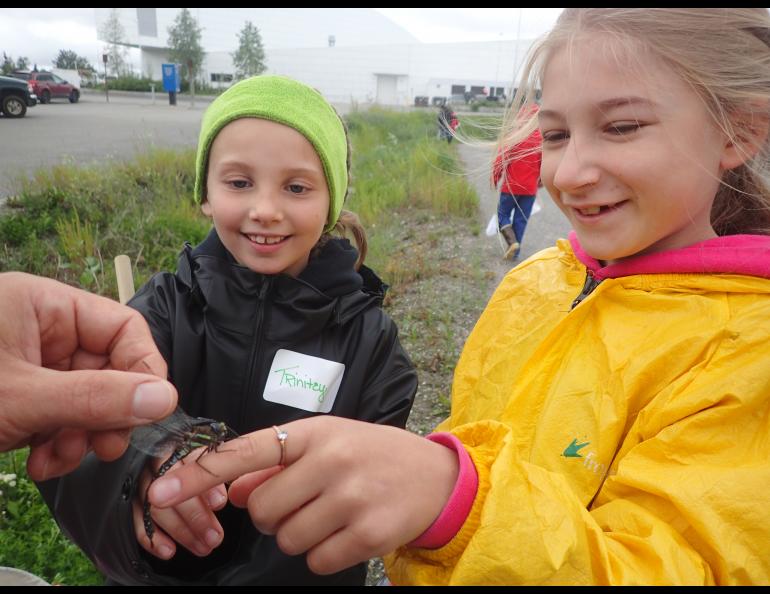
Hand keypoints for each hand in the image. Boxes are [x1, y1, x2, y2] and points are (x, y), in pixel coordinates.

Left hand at [0, 272, 176, 479]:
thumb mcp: (22, 397)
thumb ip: (95, 397)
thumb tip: (166, 399)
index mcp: (44, 305)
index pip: (123, 327)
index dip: (143, 369)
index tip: (148, 411)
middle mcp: (43, 330)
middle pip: (108, 368)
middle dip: (106, 414)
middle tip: (105, 447)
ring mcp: (31, 365)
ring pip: (86, 399)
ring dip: (81, 436)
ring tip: (60, 460)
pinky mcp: (21, 397)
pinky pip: (61, 417)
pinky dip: (58, 445)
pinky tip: (40, 463)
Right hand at [133, 454, 226, 559]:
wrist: (172, 460)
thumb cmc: (198, 463)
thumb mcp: (209, 457)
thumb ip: (211, 473)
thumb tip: (218, 501)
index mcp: (174, 444)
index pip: (186, 462)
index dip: (202, 483)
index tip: (219, 503)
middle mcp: (152, 460)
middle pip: (169, 488)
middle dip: (195, 515)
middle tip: (215, 537)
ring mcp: (138, 480)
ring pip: (153, 507)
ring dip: (179, 531)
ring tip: (201, 547)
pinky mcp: (128, 500)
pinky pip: (134, 521)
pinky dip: (151, 538)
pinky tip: (168, 551)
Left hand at [148, 417, 458, 574]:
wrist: (435, 475)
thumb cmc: (372, 454)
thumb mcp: (326, 443)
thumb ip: (276, 464)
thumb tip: (231, 491)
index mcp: (314, 433)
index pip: (245, 451)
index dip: (197, 472)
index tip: (157, 490)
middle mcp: (331, 459)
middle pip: (261, 510)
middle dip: (273, 516)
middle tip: (304, 503)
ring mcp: (351, 496)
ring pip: (286, 538)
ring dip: (300, 535)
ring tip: (331, 514)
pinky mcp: (369, 532)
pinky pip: (315, 559)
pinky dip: (324, 553)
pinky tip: (348, 532)